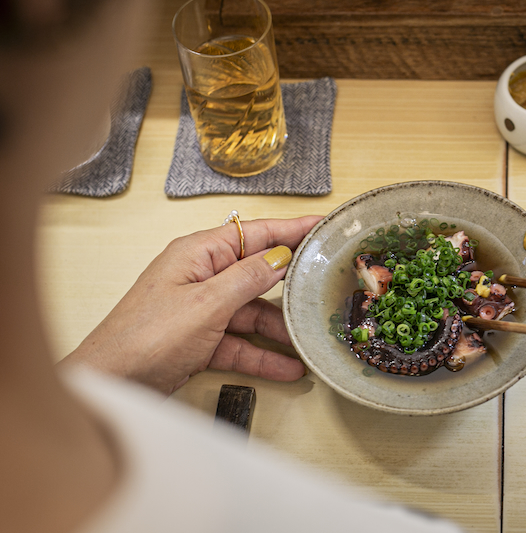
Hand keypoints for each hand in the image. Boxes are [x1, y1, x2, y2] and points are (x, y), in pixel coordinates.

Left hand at [60, 216, 321, 394]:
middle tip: (328, 282)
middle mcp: (202, 276)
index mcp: (199, 254)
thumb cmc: (146, 337)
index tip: (324, 225)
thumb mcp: (206, 304)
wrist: (111, 385)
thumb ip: (248, 278)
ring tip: (310, 340)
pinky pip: (240, 342)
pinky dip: (262, 354)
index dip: (293, 228)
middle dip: (292, 283)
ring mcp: (202, 309)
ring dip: (280, 329)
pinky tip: (289, 367)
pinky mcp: (200, 340)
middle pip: (258, 273)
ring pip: (252, 312)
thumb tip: (281, 256)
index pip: (256, 233)